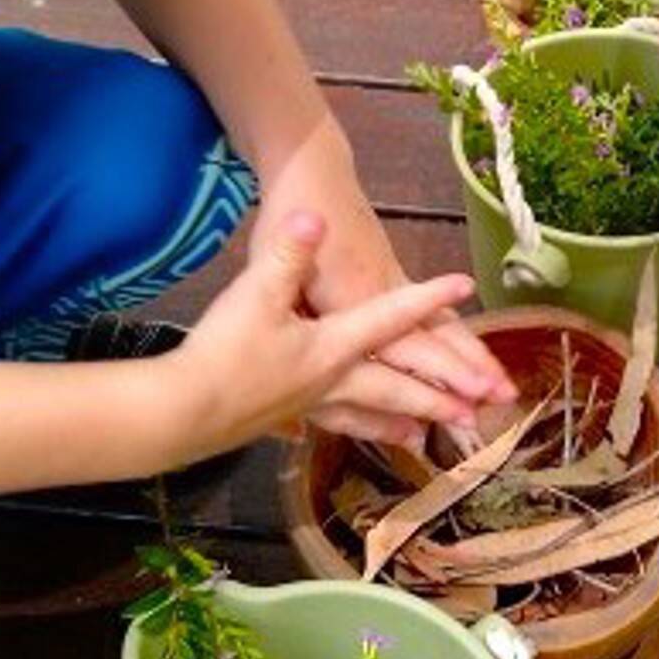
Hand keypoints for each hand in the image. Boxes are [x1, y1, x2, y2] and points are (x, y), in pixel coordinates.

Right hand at [168, 211, 479, 462]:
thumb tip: (314, 219)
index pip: (393, 317)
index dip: (429, 298)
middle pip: (395, 386)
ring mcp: (307, 403)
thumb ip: (289, 255)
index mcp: (334, 345)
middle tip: (478, 409)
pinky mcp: (281, 417)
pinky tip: (342, 434)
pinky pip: (331, 423)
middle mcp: (331, 378)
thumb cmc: (223, 352)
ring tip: (423, 439)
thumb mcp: (255, 292)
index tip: (466, 285)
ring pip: (365, 414)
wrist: (180, 412)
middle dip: (439, 395)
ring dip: (397, 423)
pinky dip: (349, 430)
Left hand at [251, 132, 515, 431]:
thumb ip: (292, 302)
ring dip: (474, 356)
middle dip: (471, 369)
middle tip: (505, 397)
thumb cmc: (288, 220)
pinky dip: (459, 337)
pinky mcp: (396, 276)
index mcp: (351, 296)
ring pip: (443, 324)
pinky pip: (435, 313)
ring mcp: (395, 283)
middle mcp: (383, 293)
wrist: (313, 172)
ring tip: (504, 386)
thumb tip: (297, 341)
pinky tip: (475, 358)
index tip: (470, 395)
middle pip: (436, 336)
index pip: (404, 343)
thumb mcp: (273, 264)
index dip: (438, 371)